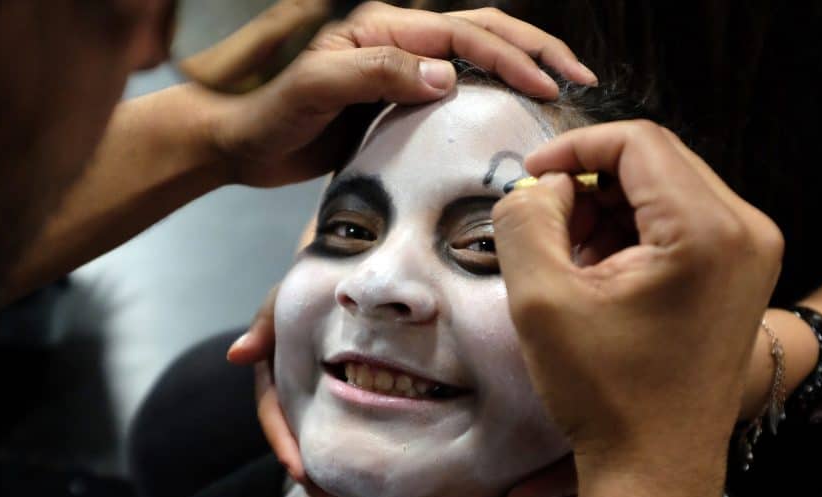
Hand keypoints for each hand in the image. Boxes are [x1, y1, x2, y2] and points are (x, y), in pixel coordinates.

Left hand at [209, 2, 595, 186]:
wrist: (241, 143)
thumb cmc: (269, 114)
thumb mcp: (315, 88)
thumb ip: (374, 74)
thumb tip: (446, 77)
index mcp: (383, 28)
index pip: (463, 34)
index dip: (510, 57)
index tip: (549, 85)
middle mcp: (398, 41)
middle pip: (482, 31)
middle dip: (535, 50)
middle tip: (579, 78)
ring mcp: (400, 70)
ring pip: (476, 55)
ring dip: (522, 65)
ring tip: (563, 87)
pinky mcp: (399, 101)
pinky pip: (458, 89)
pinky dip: (494, 93)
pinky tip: (516, 112)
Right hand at [228, 287, 354, 496]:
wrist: (348, 277)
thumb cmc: (310, 288)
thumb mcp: (286, 300)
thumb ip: (264, 324)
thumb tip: (237, 356)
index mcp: (274, 376)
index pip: (276, 417)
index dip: (287, 446)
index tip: (301, 473)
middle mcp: (291, 397)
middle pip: (297, 445)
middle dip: (311, 480)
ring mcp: (313, 406)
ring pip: (315, 453)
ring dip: (324, 488)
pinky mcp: (339, 409)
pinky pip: (338, 445)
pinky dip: (341, 475)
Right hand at [492, 121, 783, 496]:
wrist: (657, 470)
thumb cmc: (605, 393)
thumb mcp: (542, 300)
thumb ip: (525, 220)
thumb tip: (537, 186)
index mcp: (708, 229)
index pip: (637, 142)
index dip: (573, 148)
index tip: (527, 180)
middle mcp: (746, 230)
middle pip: (656, 162)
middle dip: (589, 183)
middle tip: (544, 226)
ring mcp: (751, 255)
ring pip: (667, 192)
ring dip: (609, 211)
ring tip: (568, 258)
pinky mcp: (741, 277)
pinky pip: (682, 225)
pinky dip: (633, 236)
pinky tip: (598, 275)